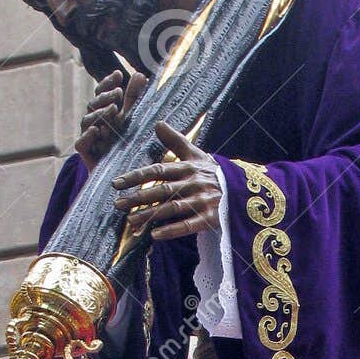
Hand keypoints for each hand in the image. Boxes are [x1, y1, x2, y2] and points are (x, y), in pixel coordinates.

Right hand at [75, 69, 146, 166]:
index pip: (101, 93)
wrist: (122, 175)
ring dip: (99, 114)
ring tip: (113, 109)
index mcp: (102, 112)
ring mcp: (88, 138)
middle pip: (93, 105)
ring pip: (87, 122)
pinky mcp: (85, 154)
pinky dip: (87, 136)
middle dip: (105, 98)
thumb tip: (140, 74)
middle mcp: (93, 123)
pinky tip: (96, 130)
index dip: (107, 83)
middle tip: (118, 93)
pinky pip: (81, 144)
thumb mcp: (131, 119)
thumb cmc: (126, 144)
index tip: (118, 75)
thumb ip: (133, 98)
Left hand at [112, 121, 221, 241]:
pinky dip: (172, 230)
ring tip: (131, 221)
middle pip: (162, 190)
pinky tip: (155, 235)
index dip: (136, 176)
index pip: (157, 170)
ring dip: (150, 215)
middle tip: (117, 205)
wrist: (243, 189)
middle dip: (138, 197)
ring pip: (172, 208)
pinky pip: (189, 225)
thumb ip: (175, 140)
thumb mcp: (196, 153)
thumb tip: (157, 123)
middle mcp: (193, 183)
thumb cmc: (213, 171)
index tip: (116, 183)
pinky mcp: (210, 217)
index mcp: (187, 167)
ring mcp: (202, 200)